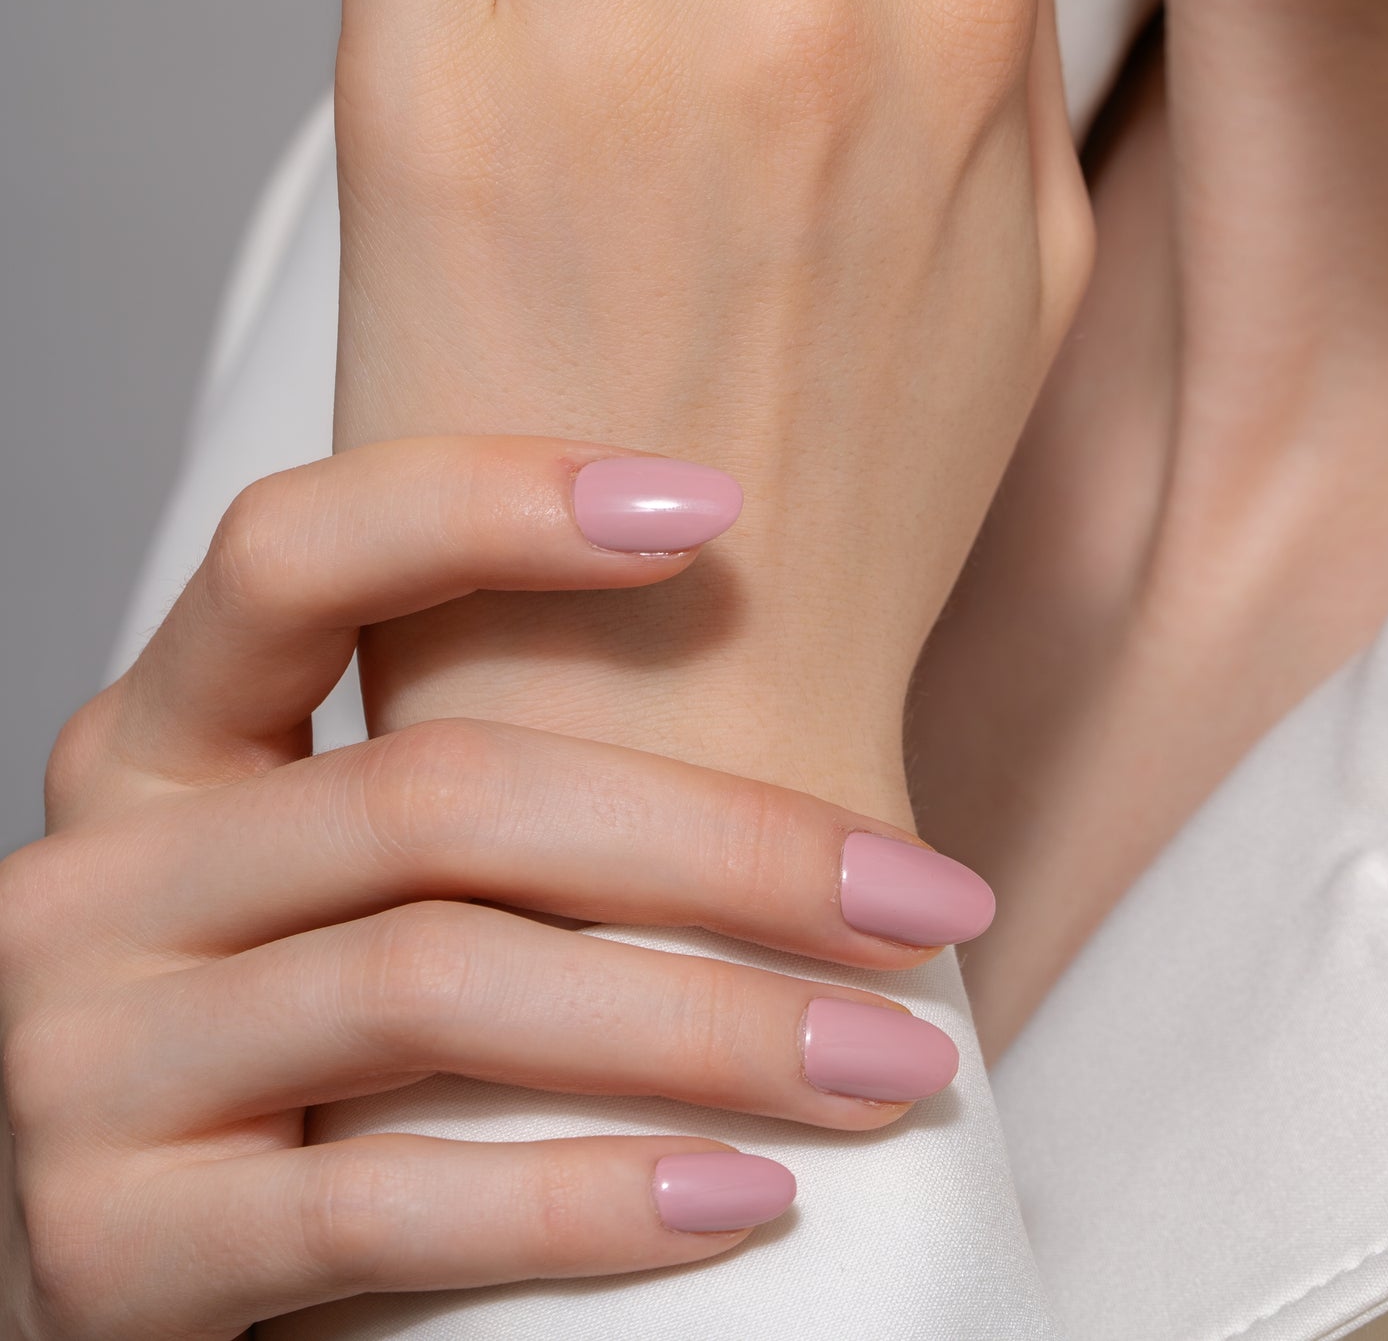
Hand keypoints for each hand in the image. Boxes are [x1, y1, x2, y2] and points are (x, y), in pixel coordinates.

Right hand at [0, 439, 991, 1338]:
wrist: (102, 1303)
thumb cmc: (280, 1062)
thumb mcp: (313, 885)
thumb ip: (453, 784)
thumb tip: (786, 674)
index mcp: (150, 747)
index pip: (292, 550)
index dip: (491, 503)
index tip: (723, 506)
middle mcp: (90, 882)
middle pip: (439, 792)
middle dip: (722, 840)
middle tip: (927, 894)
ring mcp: (76, 1067)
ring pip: (437, 982)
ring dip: (706, 1024)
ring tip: (889, 1053)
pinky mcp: (104, 1255)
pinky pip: (383, 1207)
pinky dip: (588, 1198)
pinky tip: (747, 1196)